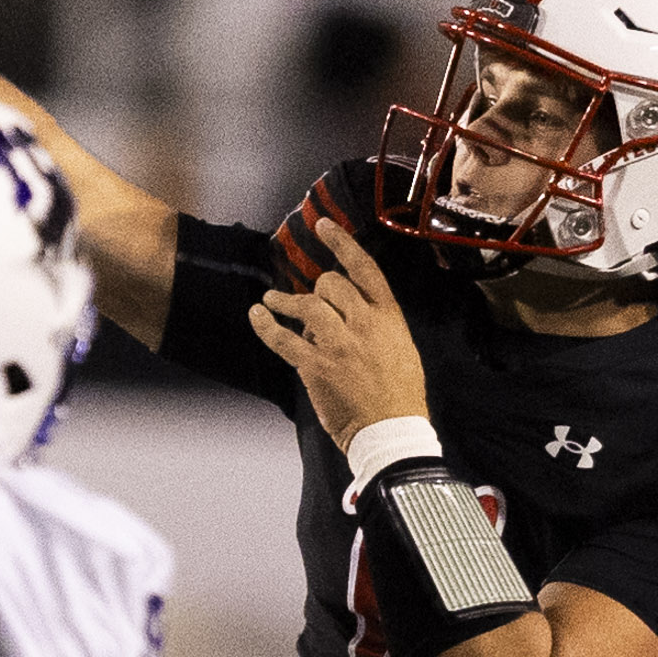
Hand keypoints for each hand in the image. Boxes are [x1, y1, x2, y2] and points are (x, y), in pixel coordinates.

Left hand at [248, 216, 431, 451]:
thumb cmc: (400, 394)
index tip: (323, 226)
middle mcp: (364, 324)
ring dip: (284, 301)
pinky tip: (257, 316)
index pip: (365, 268)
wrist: (392, 430)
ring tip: (270, 301)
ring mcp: (339, 344)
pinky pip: (284, 339)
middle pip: (330, 284)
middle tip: (306, 298)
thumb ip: (374, 325)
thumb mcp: (400, 348)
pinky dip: (266, 325)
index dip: (342, 243)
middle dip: (315, 288)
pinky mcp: (317, 366)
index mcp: (388, 317)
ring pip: (307, 305)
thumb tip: (343, 315)